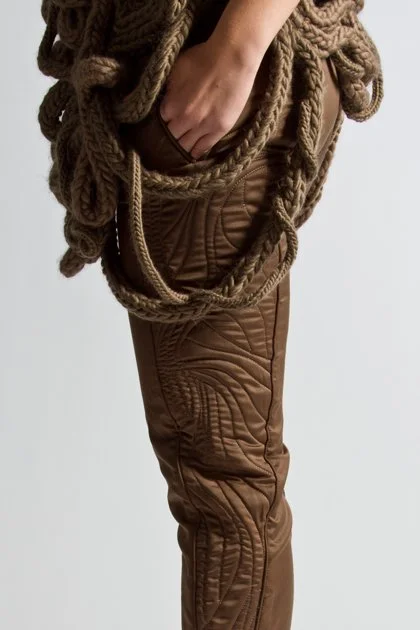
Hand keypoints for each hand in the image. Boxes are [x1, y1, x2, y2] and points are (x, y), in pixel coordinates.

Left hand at [158, 39, 259, 159]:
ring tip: (177, 151)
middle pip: (170, 139)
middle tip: (166, 143)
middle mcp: (184, 120)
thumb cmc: (204, 58)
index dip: (159, 124)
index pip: (159, 123)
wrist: (232, 58)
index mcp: (171, 105)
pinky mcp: (219, 129)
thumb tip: (162, 101)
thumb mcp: (176, 69)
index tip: (160, 126)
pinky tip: (192, 154)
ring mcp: (203, 127)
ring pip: (186, 146)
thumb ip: (167, 89)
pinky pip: (203, 147)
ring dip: (180, 149)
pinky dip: (196, 152)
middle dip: (167, 140)